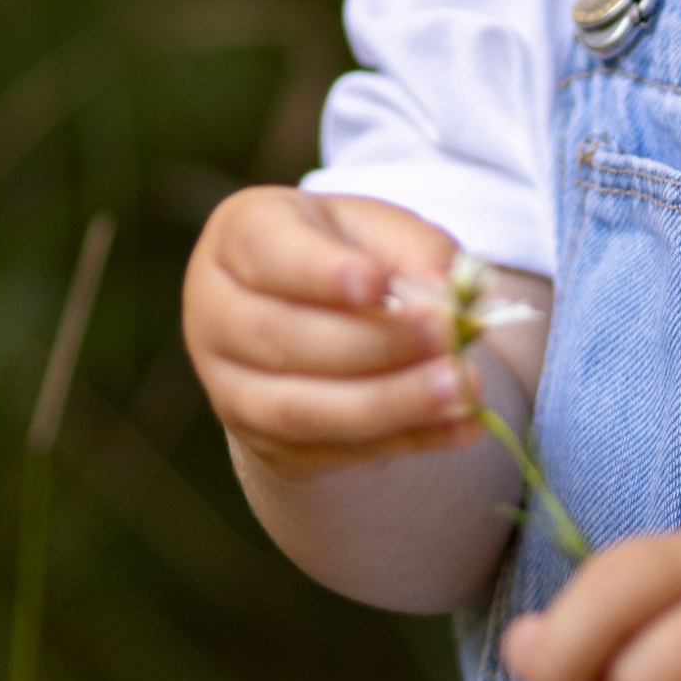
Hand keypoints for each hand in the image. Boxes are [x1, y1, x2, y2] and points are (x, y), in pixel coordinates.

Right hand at [185, 187, 479, 480]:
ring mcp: (233, 390)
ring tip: (461, 388)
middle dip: (375, 343)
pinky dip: (409, 439)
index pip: (268, 255)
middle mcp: (217, 316)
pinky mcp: (270, 446)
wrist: (307, 318)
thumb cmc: (344, 255)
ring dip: (390, 403)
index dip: (319, 273)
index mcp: (239, 239)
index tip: (375, 283)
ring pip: (303, 410)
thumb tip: (453, 293)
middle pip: (285, 338)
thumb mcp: (374, 228)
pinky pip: (338, 451)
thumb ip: (413, 248)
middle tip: (448, 334)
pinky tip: (464, 424)